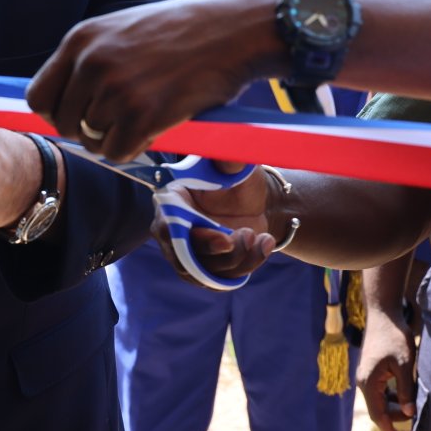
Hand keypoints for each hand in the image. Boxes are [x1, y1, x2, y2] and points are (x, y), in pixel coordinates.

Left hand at [27, 0, 284, 160]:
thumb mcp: (121, 30)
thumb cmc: (182, 31)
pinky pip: (117, 152)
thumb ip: (89, 61)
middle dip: (88, 131)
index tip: (78, 117)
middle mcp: (92, 63)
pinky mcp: (143, 115)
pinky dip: (133, 149)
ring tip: (143, 119)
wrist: (232, 30)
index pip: (39, 96)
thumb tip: (63, 106)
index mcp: (81, 39)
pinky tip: (153, 130)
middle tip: (119, 122)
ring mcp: (117, 89)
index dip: (56, 114)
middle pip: (65, 124)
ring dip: (115, 139)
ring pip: (92, 141)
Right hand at [154, 164, 282, 286]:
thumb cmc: (239, 177)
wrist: (256, 200)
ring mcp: (191, 252)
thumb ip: (227, 160)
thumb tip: (225, 152)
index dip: (192, 239)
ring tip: (258, 235)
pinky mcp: (210, 267)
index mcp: (171, 202)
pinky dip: (247, 264)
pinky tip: (264, 243)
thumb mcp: (234, 165)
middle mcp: (175, 231)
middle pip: (184, 257)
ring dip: (237, 257)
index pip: (167, 227)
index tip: (224, 239)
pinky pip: (224, 279)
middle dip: (218, 253)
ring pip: (206, 272)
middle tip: (247, 234)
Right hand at [357, 299, 416, 430]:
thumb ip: (406, 390)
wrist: (383, 315)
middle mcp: (364, 382)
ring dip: (393, 407)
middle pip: (377, 409)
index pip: (377, 414)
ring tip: (411, 405)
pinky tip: (404, 393)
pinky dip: (391, 396)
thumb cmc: (394, 338)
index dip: (388, 429)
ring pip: (379, 400)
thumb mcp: (405, 365)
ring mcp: (365, 376)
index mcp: (369, 383)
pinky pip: (379, 391)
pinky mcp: (370, 371)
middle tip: (413, 418)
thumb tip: (409, 413)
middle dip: (394, 418)